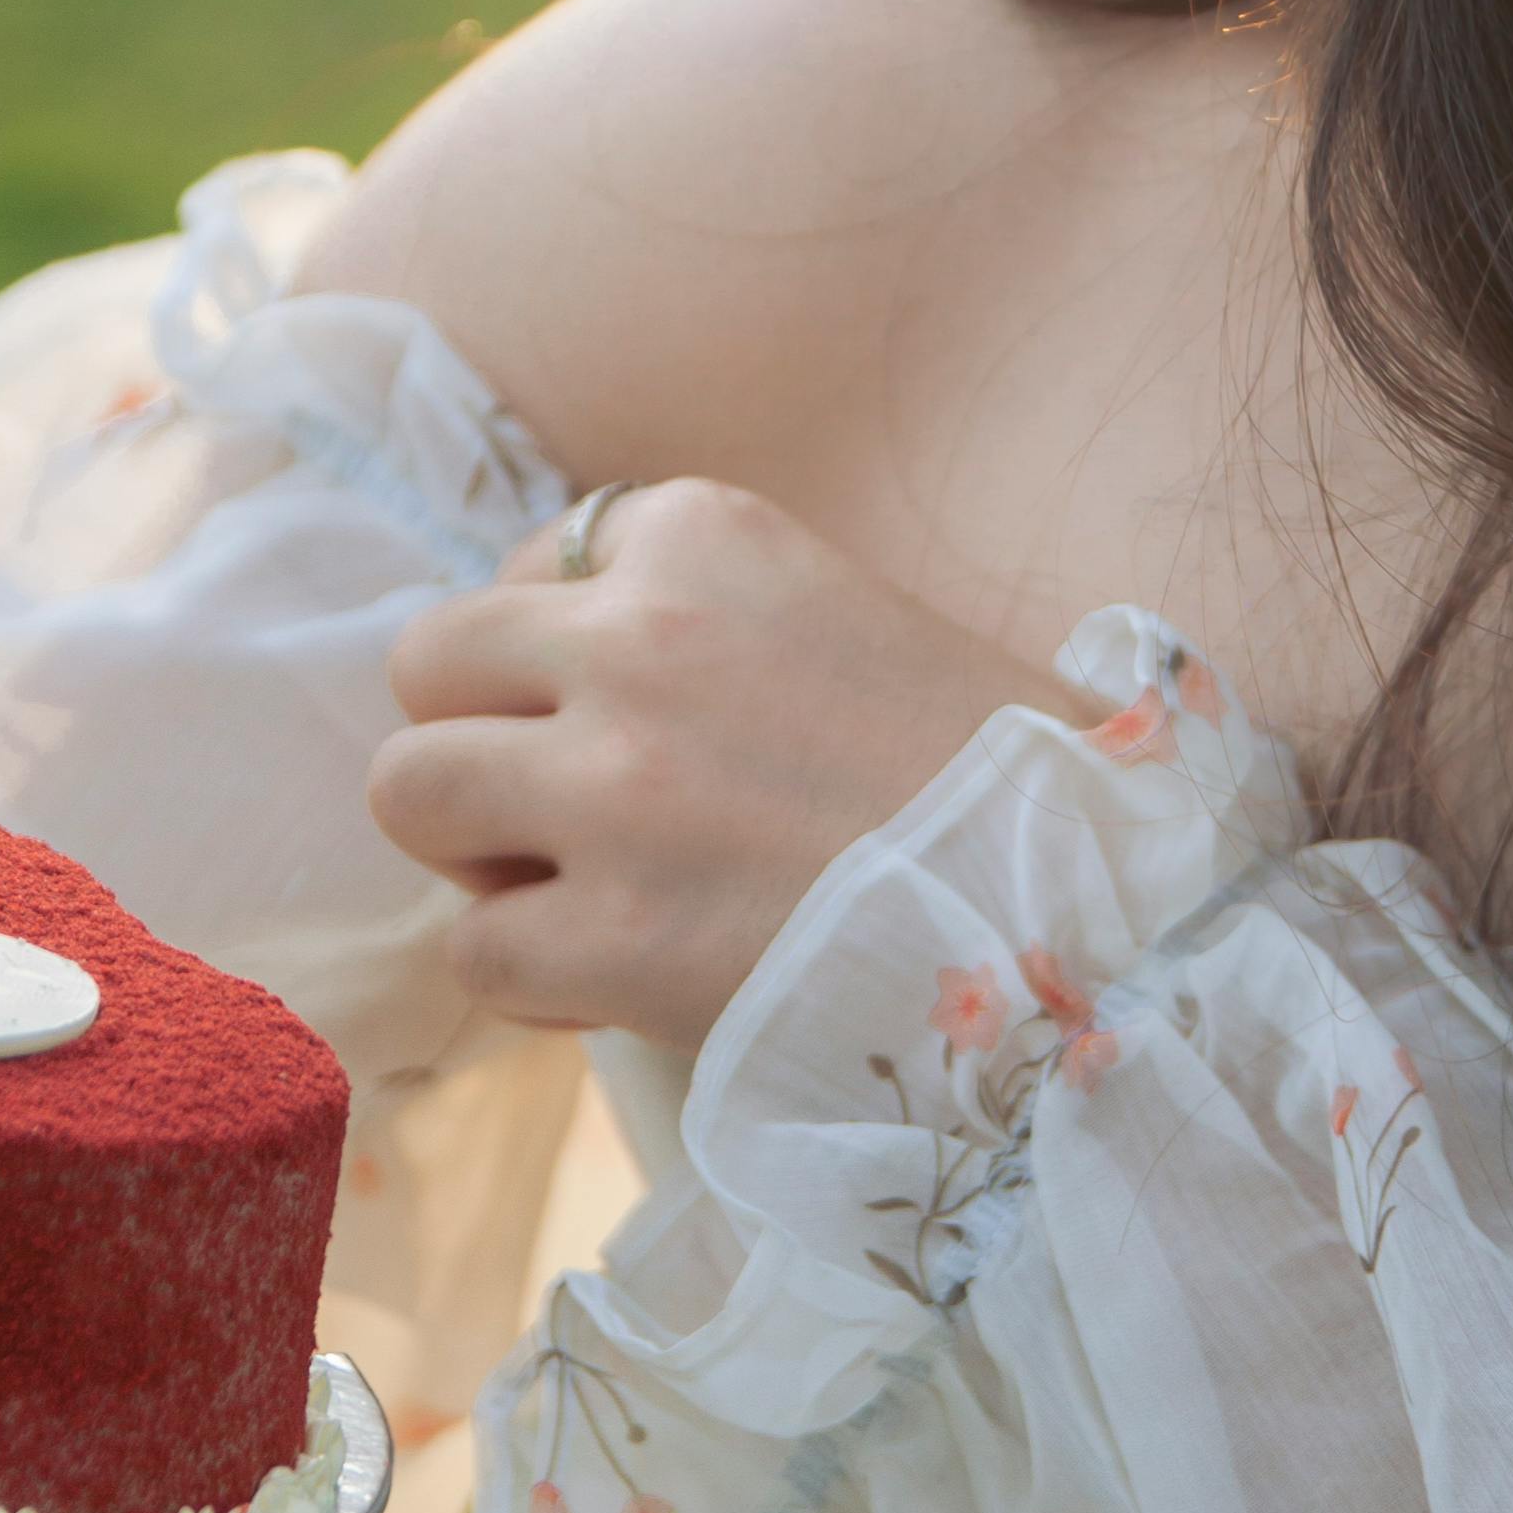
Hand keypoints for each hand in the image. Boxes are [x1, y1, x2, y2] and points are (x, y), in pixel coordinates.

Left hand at [372, 477, 1061, 1048]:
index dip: (560, 659)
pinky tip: (620, 979)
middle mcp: (637, 638)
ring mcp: (612, 787)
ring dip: (478, 850)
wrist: (1102, 921)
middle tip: (565, 810)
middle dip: (478, 739)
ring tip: (576, 890)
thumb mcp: (847, 617)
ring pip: (410, 792)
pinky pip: (474, 949)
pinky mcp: (610, 934)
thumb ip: (704, 619)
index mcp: (703, 533)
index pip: (531, 567)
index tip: (633, 719)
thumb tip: (553, 673)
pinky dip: (531, 976)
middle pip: (429, 664)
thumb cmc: (1000, 780)